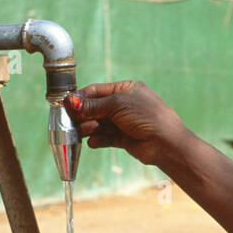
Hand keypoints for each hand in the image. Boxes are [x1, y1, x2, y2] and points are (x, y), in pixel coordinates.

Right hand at [64, 81, 190, 167]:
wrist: (166, 142)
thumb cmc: (146, 116)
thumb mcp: (117, 105)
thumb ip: (93, 105)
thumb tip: (71, 102)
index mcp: (126, 89)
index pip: (97, 91)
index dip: (81, 98)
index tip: (67, 105)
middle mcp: (125, 105)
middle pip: (96, 108)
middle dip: (83, 115)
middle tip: (70, 122)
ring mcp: (125, 122)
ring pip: (100, 124)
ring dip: (89, 128)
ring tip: (82, 132)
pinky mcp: (125, 139)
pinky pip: (106, 138)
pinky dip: (98, 139)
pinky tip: (92, 142)